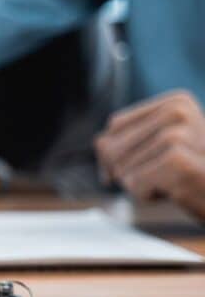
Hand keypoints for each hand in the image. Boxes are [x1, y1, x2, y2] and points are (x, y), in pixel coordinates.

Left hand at [95, 90, 204, 219]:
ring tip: (171, 184)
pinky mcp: (177, 160)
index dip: (112, 153)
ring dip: (138, 184)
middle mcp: (178, 111)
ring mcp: (179, 134)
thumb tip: (100, 145)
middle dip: (122, 170)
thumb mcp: (162, 150)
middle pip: (112, 145)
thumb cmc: (195, 177)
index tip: (127, 170)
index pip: (115, 124)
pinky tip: (173, 193)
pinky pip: (134, 182)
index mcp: (176, 102)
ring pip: (121, 167)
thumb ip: (126, 141)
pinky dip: (145, 194)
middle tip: (154, 179)